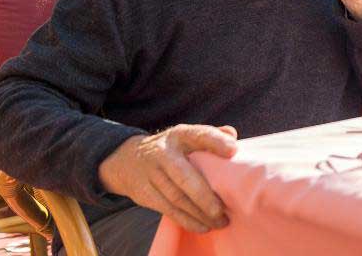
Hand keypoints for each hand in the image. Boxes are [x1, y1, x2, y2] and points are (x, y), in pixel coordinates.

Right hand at [98, 124, 237, 233]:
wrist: (128, 160)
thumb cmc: (172, 149)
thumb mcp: (187, 136)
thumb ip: (211, 135)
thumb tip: (232, 137)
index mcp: (180, 135)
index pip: (198, 135)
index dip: (215, 142)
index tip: (233, 151)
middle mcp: (164, 153)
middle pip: (184, 176)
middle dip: (204, 195)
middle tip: (222, 210)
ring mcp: (152, 174)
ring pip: (176, 198)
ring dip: (199, 213)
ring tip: (219, 221)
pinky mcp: (145, 194)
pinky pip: (168, 210)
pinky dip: (187, 220)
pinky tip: (203, 226)